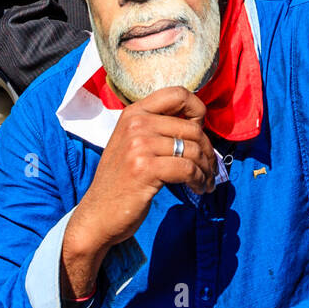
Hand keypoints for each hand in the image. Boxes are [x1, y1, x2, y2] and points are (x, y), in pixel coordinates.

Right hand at [62, 87, 215, 295]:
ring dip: (206, 169)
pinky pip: (188, 169)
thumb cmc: (122, 181)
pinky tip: (199, 188)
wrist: (97, 214)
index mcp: (134, 113)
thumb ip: (158, 129)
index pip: (177, 93)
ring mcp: (138, 145)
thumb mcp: (133, 144)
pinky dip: (200, 180)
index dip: (197, 109)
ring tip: (206, 181)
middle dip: (207, 149)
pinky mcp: (145, 168)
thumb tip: (199, 125)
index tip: (202, 130)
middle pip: (192, 127)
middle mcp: (135, 124)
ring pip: (193, 150)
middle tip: (211, 167)